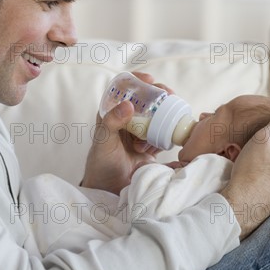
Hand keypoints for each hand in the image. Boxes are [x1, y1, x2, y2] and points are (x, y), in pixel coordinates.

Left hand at [80, 72, 171, 194]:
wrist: (110, 189)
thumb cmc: (101, 163)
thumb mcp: (104, 142)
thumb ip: (111, 123)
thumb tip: (128, 104)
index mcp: (111, 112)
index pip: (125, 89)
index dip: (137, 80)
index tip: (150, 80)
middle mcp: (127, 119)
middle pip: (146, 99)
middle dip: (159, 96)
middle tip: (169, 96)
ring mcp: (140, 131)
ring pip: (157, 116)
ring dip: (162, 120)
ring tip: (152, 137)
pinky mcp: (150, 144)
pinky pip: (162, 134)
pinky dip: (164, 136)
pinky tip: (159, 146)